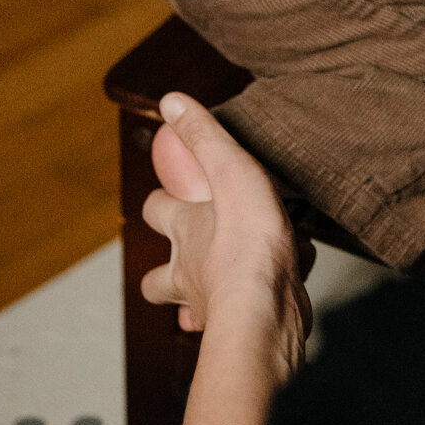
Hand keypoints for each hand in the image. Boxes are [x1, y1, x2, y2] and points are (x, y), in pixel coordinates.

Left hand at [141, 93, 309, 372]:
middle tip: (188, 250)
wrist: (264, 314)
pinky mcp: (243, 323)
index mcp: (185, 230)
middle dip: (164, 266)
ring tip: (224, 277)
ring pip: (190, 304)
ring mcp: (212, 303)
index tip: (173, 189)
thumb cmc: (247, 245)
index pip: (155, 210)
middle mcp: (189, 270)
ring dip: (199, 293)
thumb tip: (171, 100)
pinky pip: (239, 316)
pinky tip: (269, 295)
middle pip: (157, 277)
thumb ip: (205, 136)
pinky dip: (247, 308)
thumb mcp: (230, 171)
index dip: (160, 199)